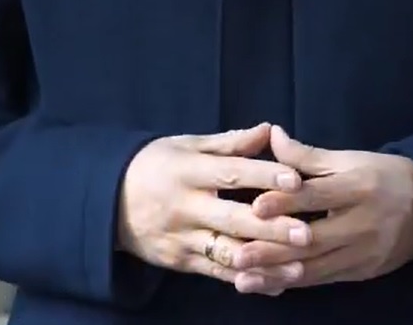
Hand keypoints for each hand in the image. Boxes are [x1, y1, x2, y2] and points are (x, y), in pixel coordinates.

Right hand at [116, 123, 314, 290]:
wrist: (105, 200)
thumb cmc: (155, 165)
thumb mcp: (187, 146)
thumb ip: (230, 143)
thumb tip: (269, 130)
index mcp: (187, 170)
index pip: (230, 172)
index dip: (264, 176)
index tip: (296, 180)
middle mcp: (184, 206)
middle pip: (232, 218)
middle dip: (271, 228)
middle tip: (307, 233)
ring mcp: (181, 237)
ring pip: (227, 252)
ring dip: (265, 261)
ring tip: (299, 266)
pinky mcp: (180, 262)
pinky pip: (217, 273)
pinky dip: (247, 279)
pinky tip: (276, 282)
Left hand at [232, 126, 412, 290]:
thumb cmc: (382, 177)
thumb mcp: (350, 159)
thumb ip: (308, 155)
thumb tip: (273, 135)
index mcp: (359, 187)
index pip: (319, 196)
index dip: (288, 202)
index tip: (256, 207)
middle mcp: (363, 223)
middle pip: (314, 239)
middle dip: (274, 249)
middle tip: (238, 253)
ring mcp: (363, 253)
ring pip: (316, 268)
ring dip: (277, 274)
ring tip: (243, 277)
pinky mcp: (361, 273)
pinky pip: (323, 280)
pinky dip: (293, 283)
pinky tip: (267, 285)